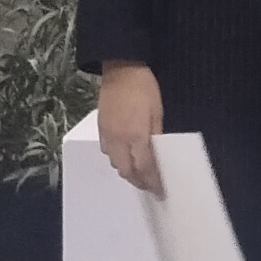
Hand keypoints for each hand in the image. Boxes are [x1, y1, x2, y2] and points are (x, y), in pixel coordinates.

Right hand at [98, 63, 163, 195]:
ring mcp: (107, 135)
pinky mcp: (100, 128)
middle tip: (150, 185)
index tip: (160, 191)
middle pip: (126, 171)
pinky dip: (117, 159)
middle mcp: (119, 140)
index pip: (144, 168)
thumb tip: (158, 155)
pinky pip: (107, 152)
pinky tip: (126, 155)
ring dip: (127, 171)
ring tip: (139, 172)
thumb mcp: (157, 112)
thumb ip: (156, 136)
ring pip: (115, 164)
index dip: (152, 182)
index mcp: (136, 136)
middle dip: (138, 181)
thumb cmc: (144, 88)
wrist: (121, 69)